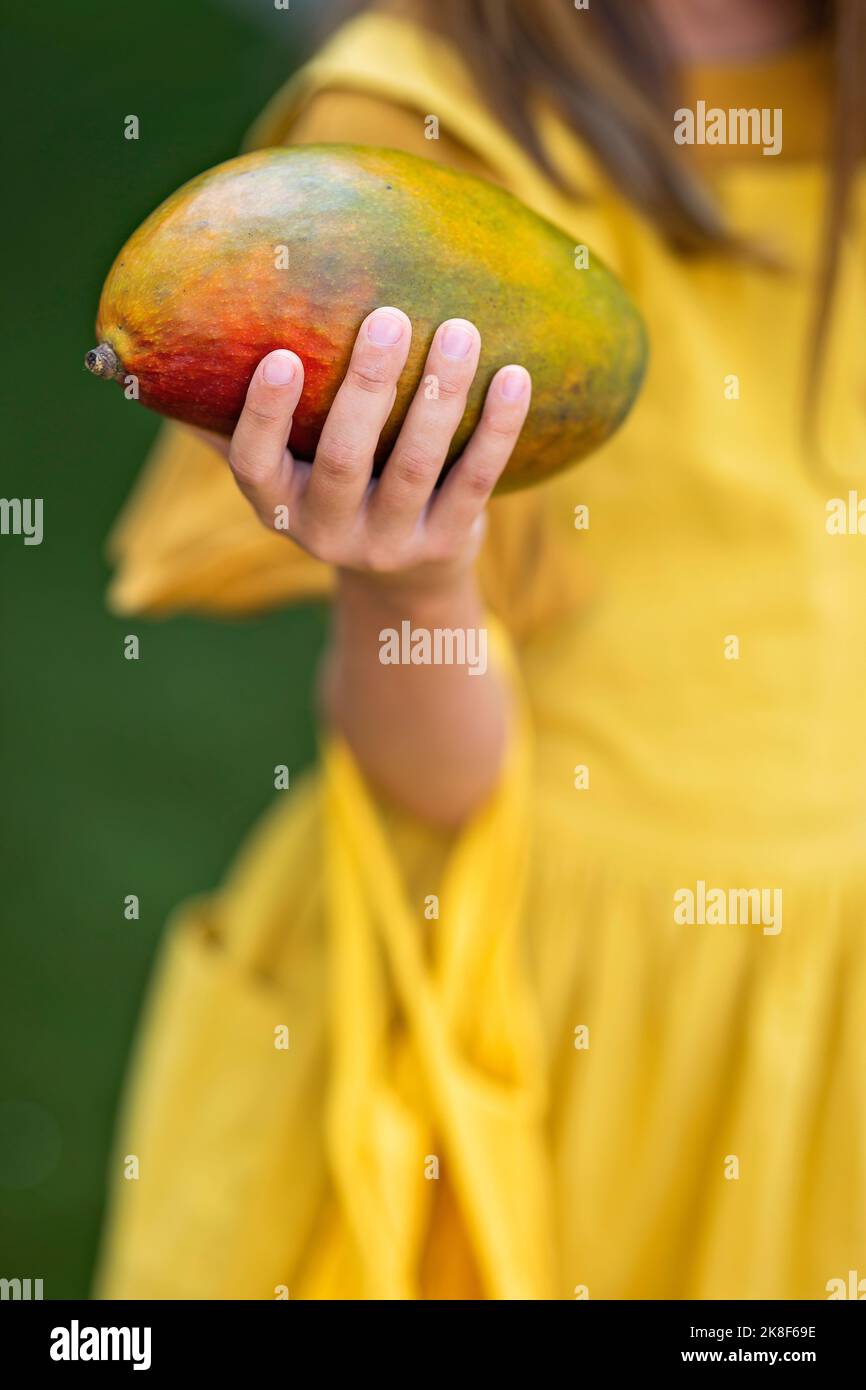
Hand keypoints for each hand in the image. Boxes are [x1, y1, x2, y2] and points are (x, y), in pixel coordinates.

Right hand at [200, 307, 530, 595]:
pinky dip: (496, 429)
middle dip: (366, 388)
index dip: (264, 415)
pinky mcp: (448, 543)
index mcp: (278, 505)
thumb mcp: (287, 472)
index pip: (255, 465)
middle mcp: (328, 532)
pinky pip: (476, 481)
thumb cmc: (332, 492)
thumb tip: (166, 352)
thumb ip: (237, 423)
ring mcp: (391, 543)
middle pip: (344, 460)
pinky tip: (514, 376)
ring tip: (460, 330)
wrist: (401, 584)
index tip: (280, 356)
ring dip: (438, 396)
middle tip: (388, 318)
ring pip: (416, 466)